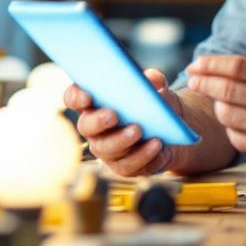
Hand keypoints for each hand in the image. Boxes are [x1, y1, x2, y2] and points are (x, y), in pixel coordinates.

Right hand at [63, 68, 182, 176]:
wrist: (172, 133)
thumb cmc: (156, 106)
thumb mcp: (158, 89)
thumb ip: (154, 80)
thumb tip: (151, 78)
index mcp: (96, 103)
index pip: (73, 98)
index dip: (76, 97)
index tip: (87, 96)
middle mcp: (95, 128)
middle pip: (86, 126)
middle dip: (98, 121)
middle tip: (114, 115)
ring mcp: (107, 149)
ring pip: (107, 149)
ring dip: (123, 140)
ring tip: (140, 131)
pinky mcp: (123, 166)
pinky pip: (129, 165)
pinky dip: (145, 156)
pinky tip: (158, 146)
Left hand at [186, 3, 245, 164]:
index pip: (236, 67)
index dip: (211, 64)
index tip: (196, 64)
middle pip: (226, 90)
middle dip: (203, 82)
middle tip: (192, 77)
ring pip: (226, 115)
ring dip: (215, 104)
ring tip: (215, 96)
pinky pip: (235, 137)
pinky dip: (229, 127)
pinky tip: (231, 118)